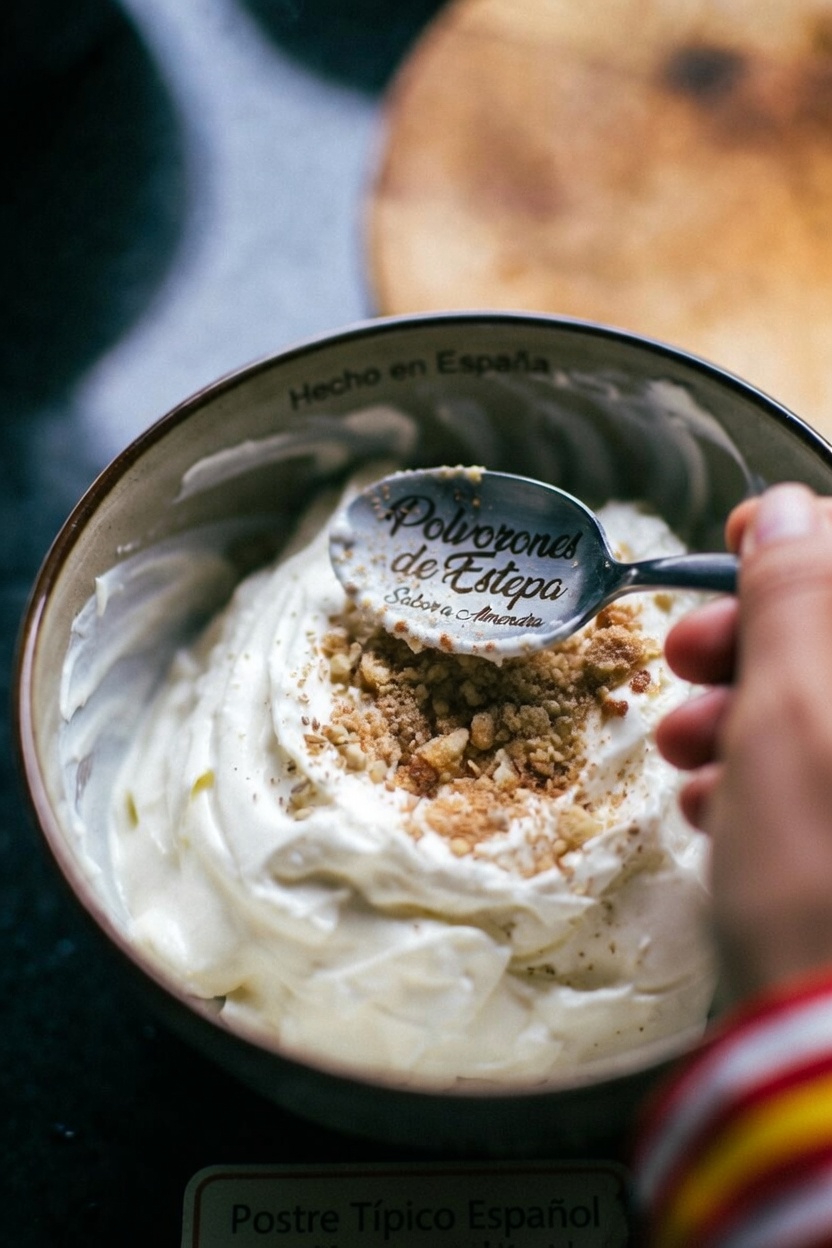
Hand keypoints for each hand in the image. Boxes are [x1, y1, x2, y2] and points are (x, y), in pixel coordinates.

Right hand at [657, 485, 831, 1001]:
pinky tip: (717, 811)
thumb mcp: (793, 711)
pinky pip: (820, 780)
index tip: (731, 548)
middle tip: (682, 659)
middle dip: (753, 641)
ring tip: (684, 752)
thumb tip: (784, 510)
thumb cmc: (820, 874)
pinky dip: (767, 777)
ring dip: (745, 714)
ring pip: (822, 713)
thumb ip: (793, 595)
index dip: (797, 544)